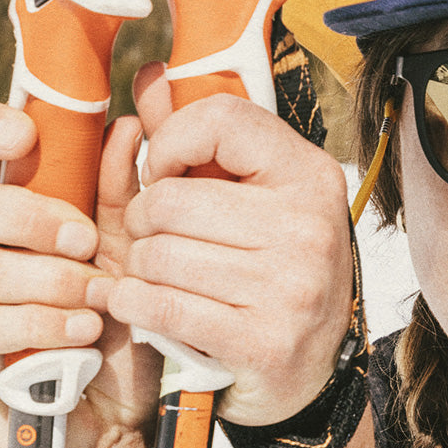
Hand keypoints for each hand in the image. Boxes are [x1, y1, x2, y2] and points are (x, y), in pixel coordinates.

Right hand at [0, 103, 161, 447]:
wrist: (121, 420)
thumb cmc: (121, 333)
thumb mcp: (134, 259)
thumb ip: (124, 194)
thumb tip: (123, 129)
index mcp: (19, 214)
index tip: (23, 132)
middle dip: (30, 216)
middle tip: (86, 242)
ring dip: (45, 281)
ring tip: (99, 301)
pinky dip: (32, 326)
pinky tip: (78, 332)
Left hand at [103, 64, 352, 427]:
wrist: (307, 372)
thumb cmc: (269, 272)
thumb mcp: (247, 199)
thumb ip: (197, 139)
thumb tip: (149, 75)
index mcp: (311, 177)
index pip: (222, 119)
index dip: (172, 141)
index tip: (166, 171)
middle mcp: (310, 226)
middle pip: (170, 200)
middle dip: (143, 223)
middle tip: (158, 240)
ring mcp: (293, 287)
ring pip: (157, 256)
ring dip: (139, 271)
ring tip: (160, 278)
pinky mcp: (265, 340)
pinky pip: (159, 306)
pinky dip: (135, 306)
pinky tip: (144, 305)